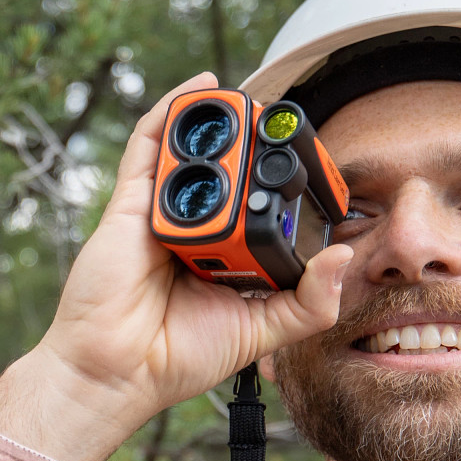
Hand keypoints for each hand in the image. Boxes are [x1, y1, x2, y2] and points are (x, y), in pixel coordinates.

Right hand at [0, 73, 353, 460]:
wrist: (119, 372)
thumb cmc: (178, 358)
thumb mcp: (260, 331)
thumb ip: (306, 302)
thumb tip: (341, 256)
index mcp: (222, 256)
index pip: (256, 206)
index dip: (280, 182)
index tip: (311, 167)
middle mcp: (191, 230)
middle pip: (228, 174)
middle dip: (256, 147)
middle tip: (285, 125)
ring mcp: (159, 214)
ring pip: (193, 156)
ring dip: (223, 125)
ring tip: (253, 103)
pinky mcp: (130, 205)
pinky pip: (148, 147)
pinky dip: (172, 112)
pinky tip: (201, 88)